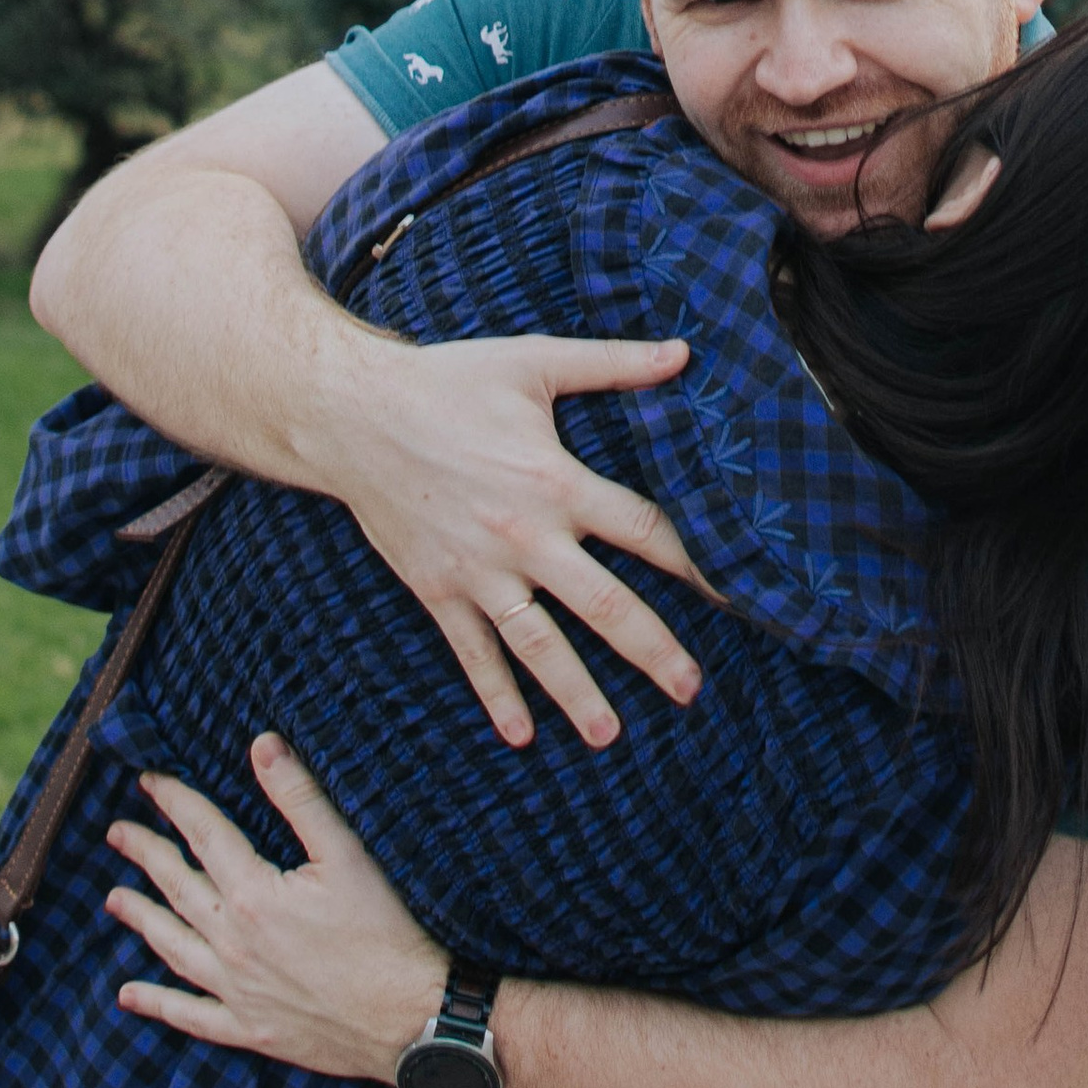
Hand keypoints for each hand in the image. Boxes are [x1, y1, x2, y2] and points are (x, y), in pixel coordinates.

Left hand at [108, 737, 446, 1084]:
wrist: (406, 1018)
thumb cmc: (384, 932)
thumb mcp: (347, 854)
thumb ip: (301, 798)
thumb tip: (263, 746)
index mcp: (254, 894)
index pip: (203, 835)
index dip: (175, 803)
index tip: (149, 782)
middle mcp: (233, 942)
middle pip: (177, 887)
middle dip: (145, 854)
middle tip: (118, 832)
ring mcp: (236, 990)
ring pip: (172, 947)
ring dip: (141, 918)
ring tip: (113, 899)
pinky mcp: (249, 1029)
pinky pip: (190, 1015)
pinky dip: (156, 1003)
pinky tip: (129, 995)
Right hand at [324, 332, 712, 749]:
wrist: (352, 415)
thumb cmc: (448, 382)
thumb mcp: (534, 362)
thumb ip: (613, 363)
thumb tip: (685, 352)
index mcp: (556, 481)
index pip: (642, 530)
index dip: (693, 562)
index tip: (734, 592)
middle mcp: (524, 536)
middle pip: (602, 604)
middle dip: (650, 649)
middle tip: (690, 689)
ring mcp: (478, 571)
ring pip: (538, 644)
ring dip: (575, 692)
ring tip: (610, 735)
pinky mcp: (437, 590)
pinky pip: (472, 652)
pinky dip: (495, 694)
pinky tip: (519, 734)